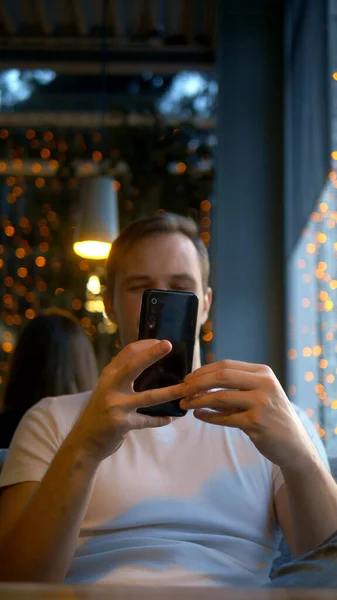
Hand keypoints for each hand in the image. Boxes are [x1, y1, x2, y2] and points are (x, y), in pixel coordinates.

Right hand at [68, 339, 186, 463]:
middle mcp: (110, 387)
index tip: (164, 343)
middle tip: (169, 345)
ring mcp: (116, 405)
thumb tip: (148, 360)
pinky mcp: (121, 424)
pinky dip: (160, 419)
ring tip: (186, 389)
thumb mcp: (107, 388)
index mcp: (109, 375)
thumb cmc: (100, 411)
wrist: (84, 440)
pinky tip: (171, 418)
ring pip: (148, 396)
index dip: (146, 345)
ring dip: (170, 392)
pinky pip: (147, 420)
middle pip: (133, 367)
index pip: (127, 352)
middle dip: (152, 354)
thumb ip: (122, 376)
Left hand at [181, 359, 317, 469]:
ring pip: (220, 397)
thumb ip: (234, 386)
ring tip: (184, 403)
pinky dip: (208, 416)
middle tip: (181, 389)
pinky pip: (224, 418)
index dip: (204, 371)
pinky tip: (198, 415)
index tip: (188, 378)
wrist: (294, 444)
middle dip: (197, 382)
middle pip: (221, 376)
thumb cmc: (271, 416)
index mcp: (263, 372)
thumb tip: (199, 382)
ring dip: (198, 400)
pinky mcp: (256, 423)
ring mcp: (261, 403)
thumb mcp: (258, 394)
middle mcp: (264, 384)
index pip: (226, 365)